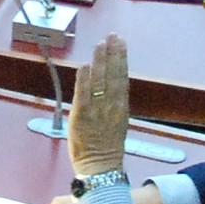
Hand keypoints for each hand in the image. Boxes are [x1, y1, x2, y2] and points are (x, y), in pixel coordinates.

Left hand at [66, 35, 130, 178]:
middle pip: (114, 75)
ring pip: (100, 81)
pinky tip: (85, 66)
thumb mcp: (116, 122)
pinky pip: (83, 95)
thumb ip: (113, 102)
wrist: (100, 168)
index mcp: (121, 107)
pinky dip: (84, 80)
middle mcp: (111, 106)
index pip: (123, 77)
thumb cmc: (107, 147)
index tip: (120, 41)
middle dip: (113, 54)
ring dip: (101, 62)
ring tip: (101, 44)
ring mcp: (97, 111)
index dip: (121, 58)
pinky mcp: (82, 117)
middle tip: (112, 35)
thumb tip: (110, 82)